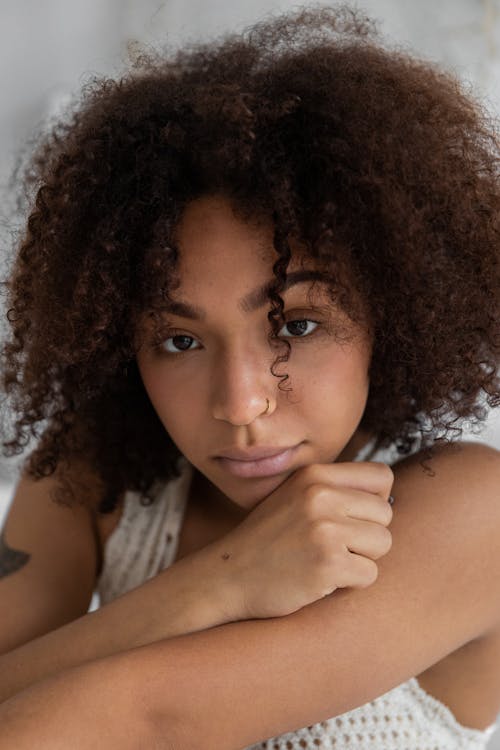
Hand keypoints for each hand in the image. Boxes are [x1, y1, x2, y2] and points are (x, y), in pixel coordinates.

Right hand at [208, 461, 393, 620]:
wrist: (227, 577)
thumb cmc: (268, 540)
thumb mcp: (294, 497)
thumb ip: (334, 489)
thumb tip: (389, 497)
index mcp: (314, 475)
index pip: (381, 477)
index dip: (374, 501)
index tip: (352, 519)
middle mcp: (320, 495)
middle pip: (385, 513)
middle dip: (367, 536)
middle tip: (333, 547)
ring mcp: (324, 529)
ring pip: (383, 543)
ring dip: (361, 560)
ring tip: (326, 561)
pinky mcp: (327, 564)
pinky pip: (370, 574)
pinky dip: (351, 583)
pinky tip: (321, 580)